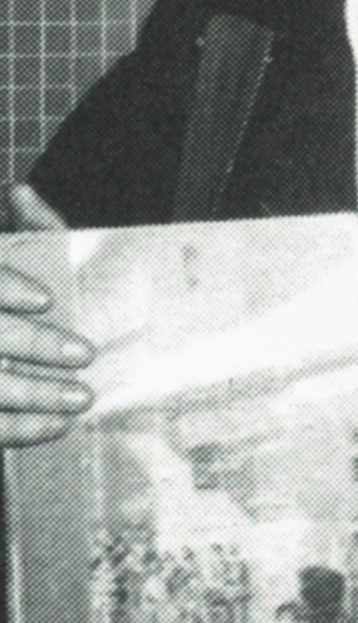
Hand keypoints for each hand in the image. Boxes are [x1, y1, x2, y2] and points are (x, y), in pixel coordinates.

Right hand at [0, 184, 93, 445]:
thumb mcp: (13, 254)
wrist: (15, 351)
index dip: (6, 286)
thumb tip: (21, 192)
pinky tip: (54, 427)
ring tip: (82, 398)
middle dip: (35, 345)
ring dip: (33, 396)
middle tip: (85, 354)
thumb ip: (24, 228)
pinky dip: (18, 430)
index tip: (45, 298)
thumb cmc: (13, 291)